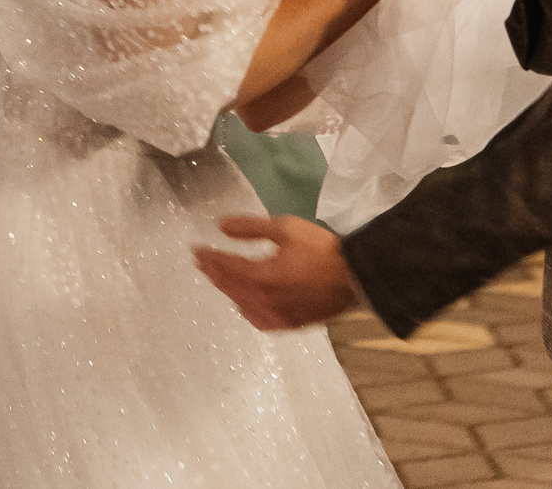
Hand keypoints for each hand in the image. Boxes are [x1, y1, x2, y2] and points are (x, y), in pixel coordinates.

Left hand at [194, 215, 357, 330]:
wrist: (356, 276)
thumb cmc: (321, 249)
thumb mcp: (285, 229)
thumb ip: (250, 228)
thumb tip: (221, 226)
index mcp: (262, 278)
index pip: (226, 268)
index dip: (209, 258)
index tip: (195, 250)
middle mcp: (266, 302)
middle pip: (231, 288)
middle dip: (214, 273)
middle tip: (201, 263)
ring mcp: (279, 317)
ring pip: (243, 305)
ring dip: (228, 291)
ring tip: (219, 279)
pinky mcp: (292, 324)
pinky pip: (261, 321)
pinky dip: (248, 311)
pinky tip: (245, 306)